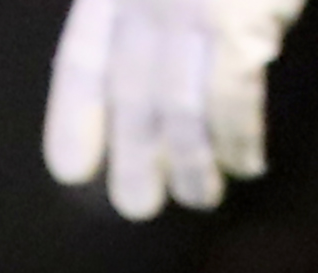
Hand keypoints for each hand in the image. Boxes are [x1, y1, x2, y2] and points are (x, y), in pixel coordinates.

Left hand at [41, 0, 306, 220]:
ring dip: (192, 164)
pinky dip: (239, 140)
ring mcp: (193, 12)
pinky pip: (233, 101)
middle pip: (131, 97)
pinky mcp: (240, 25)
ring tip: (200, 197)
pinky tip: (247, 164)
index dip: (75, 117)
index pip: (82, 60)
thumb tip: (145, 76)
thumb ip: (146, 7)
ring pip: (180, 112)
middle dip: (133, 157)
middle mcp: (145, 0)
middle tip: (139, 206)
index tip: (70, 170)